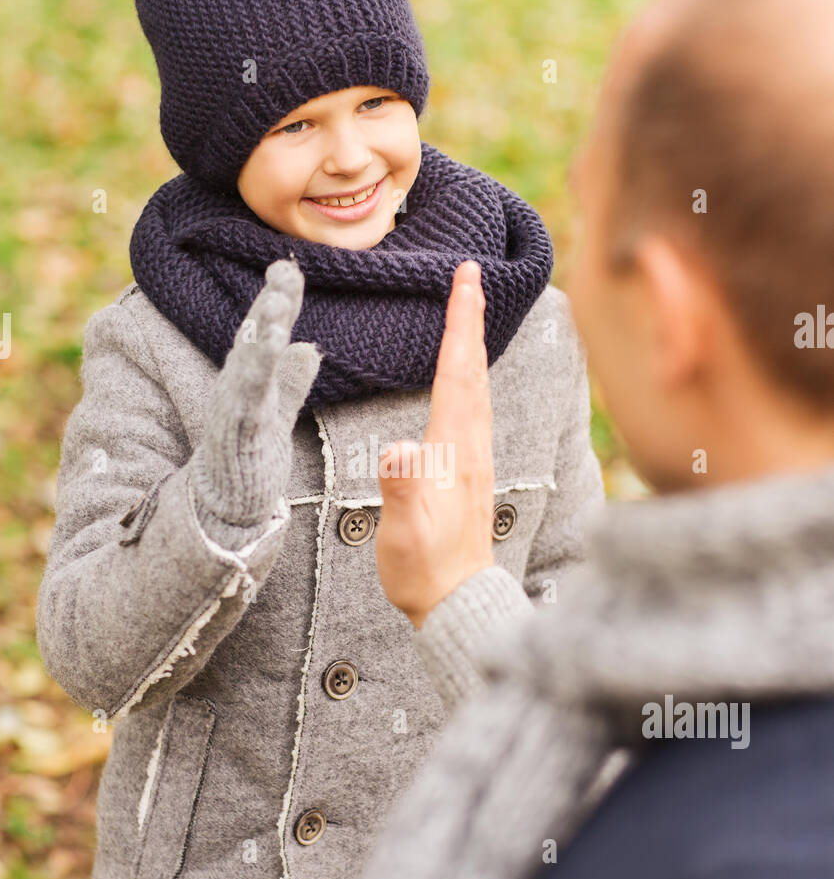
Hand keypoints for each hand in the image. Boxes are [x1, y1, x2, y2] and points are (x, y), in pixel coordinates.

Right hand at [189, 258, 321, 544]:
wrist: (224, 506)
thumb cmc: (247, 458)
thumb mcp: (276, 410)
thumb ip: (290, 381)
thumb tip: (307, 348)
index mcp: (251, 378)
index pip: (266, 332)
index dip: (277, 300)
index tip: (288, 267)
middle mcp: (240, 387)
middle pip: (255, 338)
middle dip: (269, 305)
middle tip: (284, 272)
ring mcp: (236, 409)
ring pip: (250, 365)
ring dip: (262, 334)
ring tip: (277, 306)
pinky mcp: (238, 433)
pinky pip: (249, 399)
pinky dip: (258, 375)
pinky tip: (272, 353)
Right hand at [375, 260, 494, 627]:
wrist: (457, 604)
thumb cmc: (425, 567)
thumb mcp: (404, 530)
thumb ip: (402, 487)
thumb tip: (400, 449)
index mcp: (455, 448)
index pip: (458, 371)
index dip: (460, 321)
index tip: (466, 276)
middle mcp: (472, 447)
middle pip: (474, 369)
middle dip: (472, 318)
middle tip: (471, 274)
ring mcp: (474, 459)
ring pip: (478, 387)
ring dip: (473, 345)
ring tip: (469, 312)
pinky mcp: (470, 473)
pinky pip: (474, 408)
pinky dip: (471, 378)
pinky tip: (466, 380)